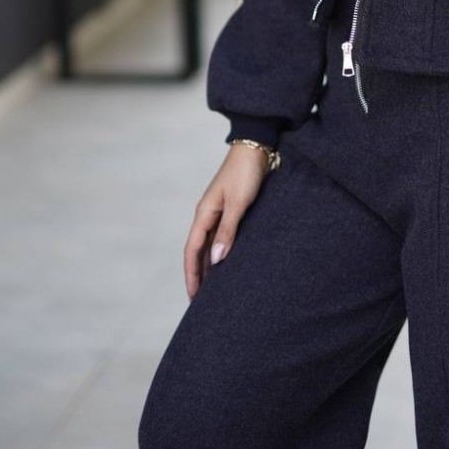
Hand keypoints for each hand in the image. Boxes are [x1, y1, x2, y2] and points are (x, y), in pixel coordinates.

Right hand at [183, 143, 272, 298]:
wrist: (257, 147)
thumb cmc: (246, 172)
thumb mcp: (238, 203)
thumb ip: (227, 231)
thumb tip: (215, 260)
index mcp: (204, 213)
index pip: (192, 251)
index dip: (192, 275)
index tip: (193, 298)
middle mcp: (208, 214)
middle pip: (199, 251)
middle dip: (199, 275)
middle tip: (202, 302)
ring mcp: (220, 211)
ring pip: (210, 245)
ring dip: (210, 265)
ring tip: (215, 289)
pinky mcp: (233, 208)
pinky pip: (223, 236)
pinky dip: (222, 251)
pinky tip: (229, 262)